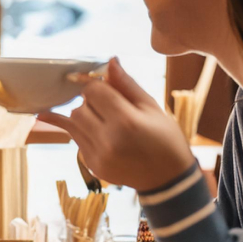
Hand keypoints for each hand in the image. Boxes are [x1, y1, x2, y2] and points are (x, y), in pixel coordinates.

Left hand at [38, 57, 195, 191]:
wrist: (168, 180)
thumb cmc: (166, 140)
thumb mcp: (152, 108)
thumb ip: (126, 85)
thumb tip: (110, 61)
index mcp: (126, 122)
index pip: (93, 91)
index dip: (96, 84)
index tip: (104, 84)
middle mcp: (108, 140)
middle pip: (80, 107)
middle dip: (91, 101)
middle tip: (108, 104)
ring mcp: (98, 156)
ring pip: (74, 123)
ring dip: (85, 115)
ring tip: (105, 117)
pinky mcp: (93, 166)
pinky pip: (76, 140)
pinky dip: (84, 130)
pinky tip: (91, 126)